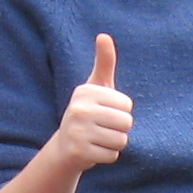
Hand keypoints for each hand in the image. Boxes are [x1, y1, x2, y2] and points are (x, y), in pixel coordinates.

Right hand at [53, 32, 135, 170]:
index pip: (127, 105)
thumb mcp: (96, 86)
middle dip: (119, 129)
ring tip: (99, 139)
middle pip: (126, 122)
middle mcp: (79, 109)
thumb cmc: (88, 112)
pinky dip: (107, 156)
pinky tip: (94, 150)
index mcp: (86, 92)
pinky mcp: (79, 152)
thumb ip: (104, 62)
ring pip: (121, 140)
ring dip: (114, 143)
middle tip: (102, 128)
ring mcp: (78, 131)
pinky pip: (112, 156)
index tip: (105, 112)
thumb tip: (104, 35)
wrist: (65, 146)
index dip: (121, 111)